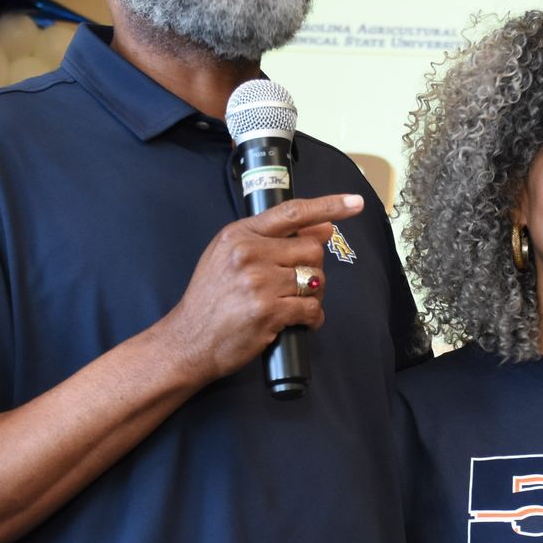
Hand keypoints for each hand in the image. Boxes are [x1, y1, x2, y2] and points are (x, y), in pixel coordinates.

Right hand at [158, 193, 361, 383]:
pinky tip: (300, 322)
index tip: (354, 203)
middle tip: (298, 284)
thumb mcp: (229, 257)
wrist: (189, 340)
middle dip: (313, 268)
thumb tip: (322, 227)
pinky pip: (311, 309)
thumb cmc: (210, 300)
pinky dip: (312, 318)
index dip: (328, 206)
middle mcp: (249, 253)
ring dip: (314, 295)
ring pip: (314, 279)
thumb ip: (271, 239)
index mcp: (239, 234)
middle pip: (311, 249)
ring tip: (294, 305)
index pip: (292, 212)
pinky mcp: (268, 311)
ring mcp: (259, 282)